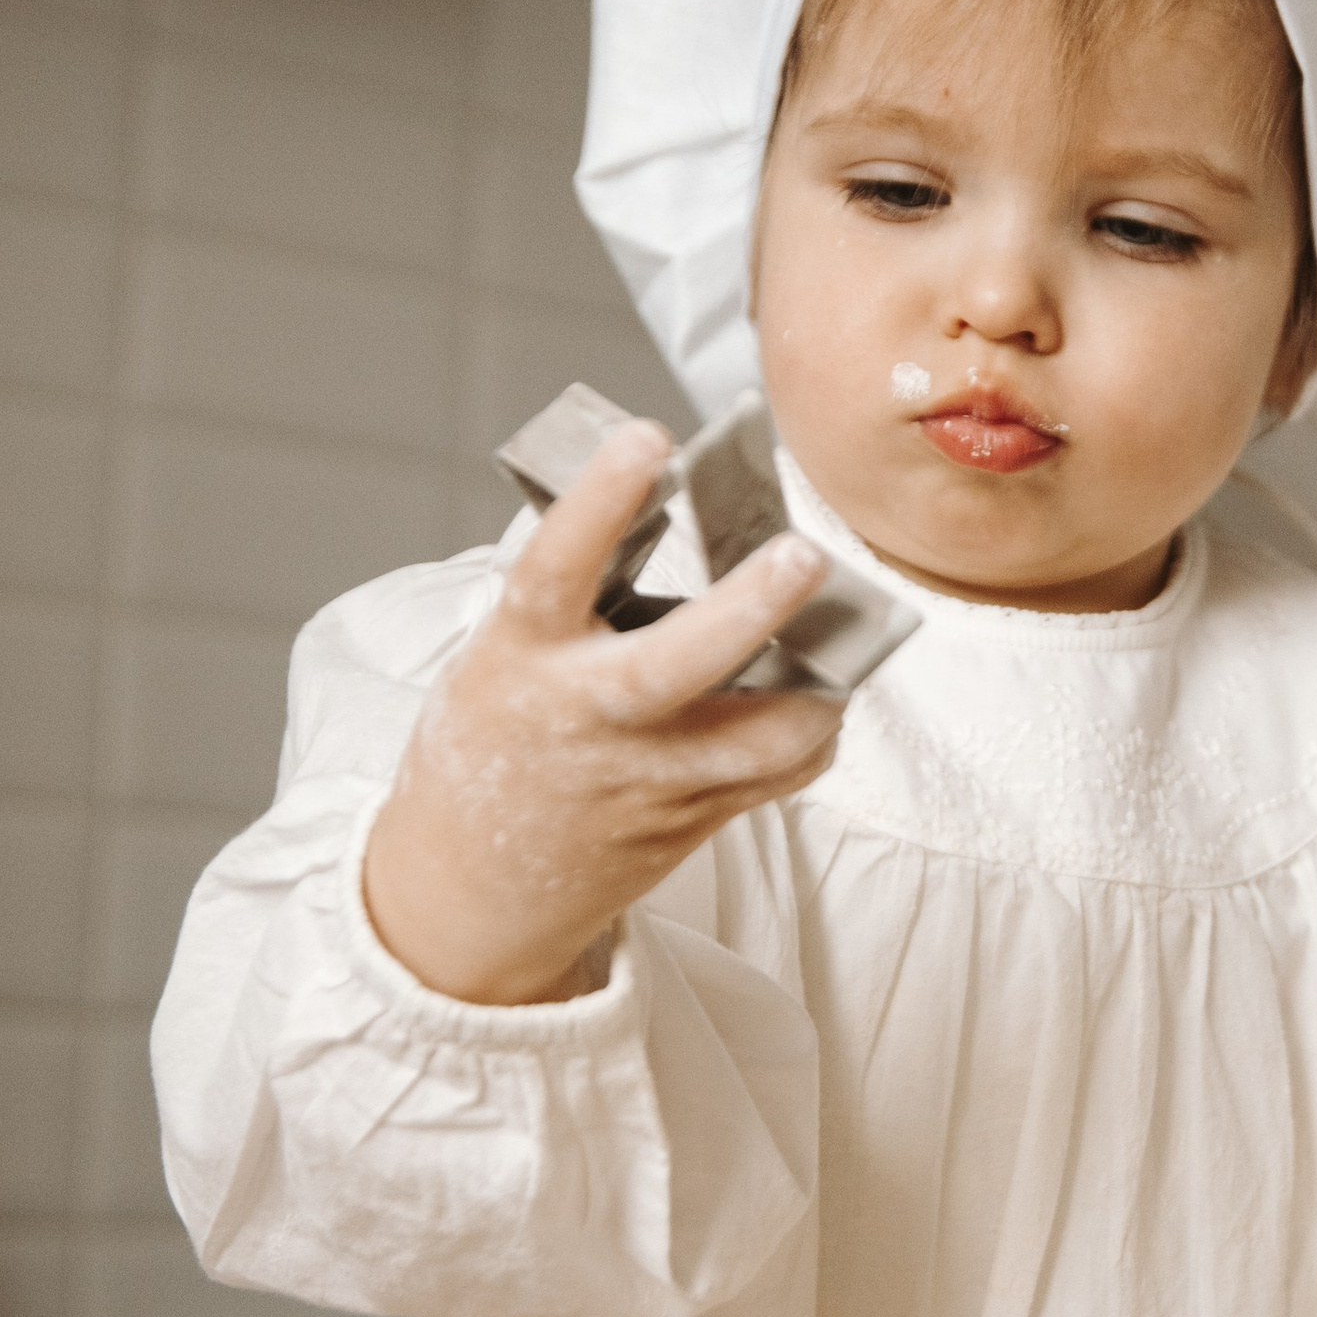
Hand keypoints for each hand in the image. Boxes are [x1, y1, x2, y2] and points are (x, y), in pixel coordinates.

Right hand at [362, 419, 843, 1006]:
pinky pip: (779, 775)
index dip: (601, 501)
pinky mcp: (692, 820)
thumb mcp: (506, 650)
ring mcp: (646, 779)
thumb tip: (673, 499)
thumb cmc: (498, 733)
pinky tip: (821, 689)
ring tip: (843, 629)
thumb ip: (581, 591)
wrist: (473, 882)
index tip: (649, 435)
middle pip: (673, 667)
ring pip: (756, 739)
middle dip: (747, 610)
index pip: (554, 569)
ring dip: (815, 686)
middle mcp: (586, 719)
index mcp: (522, 658)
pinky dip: (814, 730)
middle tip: (805, 553)